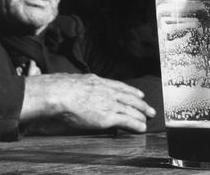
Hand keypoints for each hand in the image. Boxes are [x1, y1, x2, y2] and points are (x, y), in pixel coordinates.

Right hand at [20, 73, 155, 132]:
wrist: (59, 93)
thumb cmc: (60, 89)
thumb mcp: (74, 82)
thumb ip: (81, 86)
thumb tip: (76, 88)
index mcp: (98, 82)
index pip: (120, 86)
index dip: (131, 91)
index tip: (139, 93)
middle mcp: (107, 91)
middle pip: (130, 97)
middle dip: (141, 103)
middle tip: (149, 108)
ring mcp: (109, 103)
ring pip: (131, 108)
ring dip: (141, 114)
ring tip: (148, 118)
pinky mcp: (108, 116)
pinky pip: (127, 120)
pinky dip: (136, 124)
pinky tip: (141, 127)